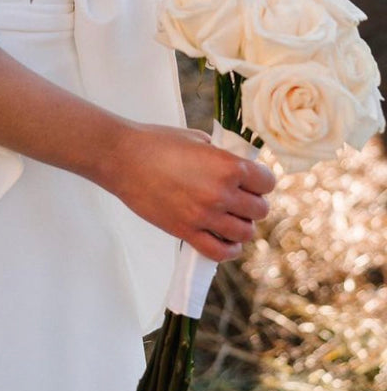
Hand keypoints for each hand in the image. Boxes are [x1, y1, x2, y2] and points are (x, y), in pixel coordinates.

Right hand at [103, 121, 275, 261]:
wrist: (121, 157)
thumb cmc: (156, 142)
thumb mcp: (197, 139)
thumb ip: (221, 155)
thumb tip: (238, 167)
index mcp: (227, 166)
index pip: (267, 182)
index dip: (262, 181)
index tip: (254, 182)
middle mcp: (221, 193)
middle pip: (260, 210)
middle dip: (252, 204)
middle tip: (239, 199)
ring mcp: (204, 216)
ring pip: (244, 233)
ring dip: (241, 226)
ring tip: (230, 218)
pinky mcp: (186, 232)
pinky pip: (220, 251)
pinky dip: (228, 249)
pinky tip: (224, 239)